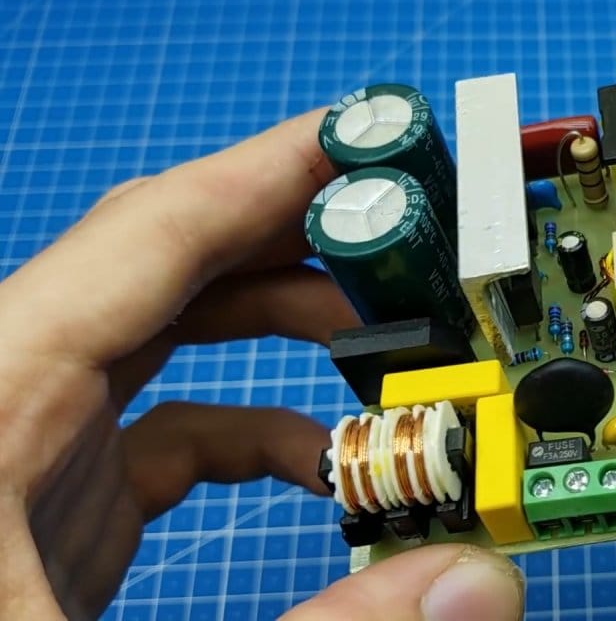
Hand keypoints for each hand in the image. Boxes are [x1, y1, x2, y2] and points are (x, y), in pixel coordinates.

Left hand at [0, 111, 523, 619]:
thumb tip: (471, 587)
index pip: (149, 234)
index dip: (268, 171)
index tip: (373, 138)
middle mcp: (1, 405)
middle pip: (163, 267)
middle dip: (296, 238)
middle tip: (413, 232)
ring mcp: (22, 455)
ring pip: (162, 339)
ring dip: (278, 325)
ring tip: (385, 333)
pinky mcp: (48, 511)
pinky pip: (162, 431)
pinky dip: (253, 429)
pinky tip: (321, 466)